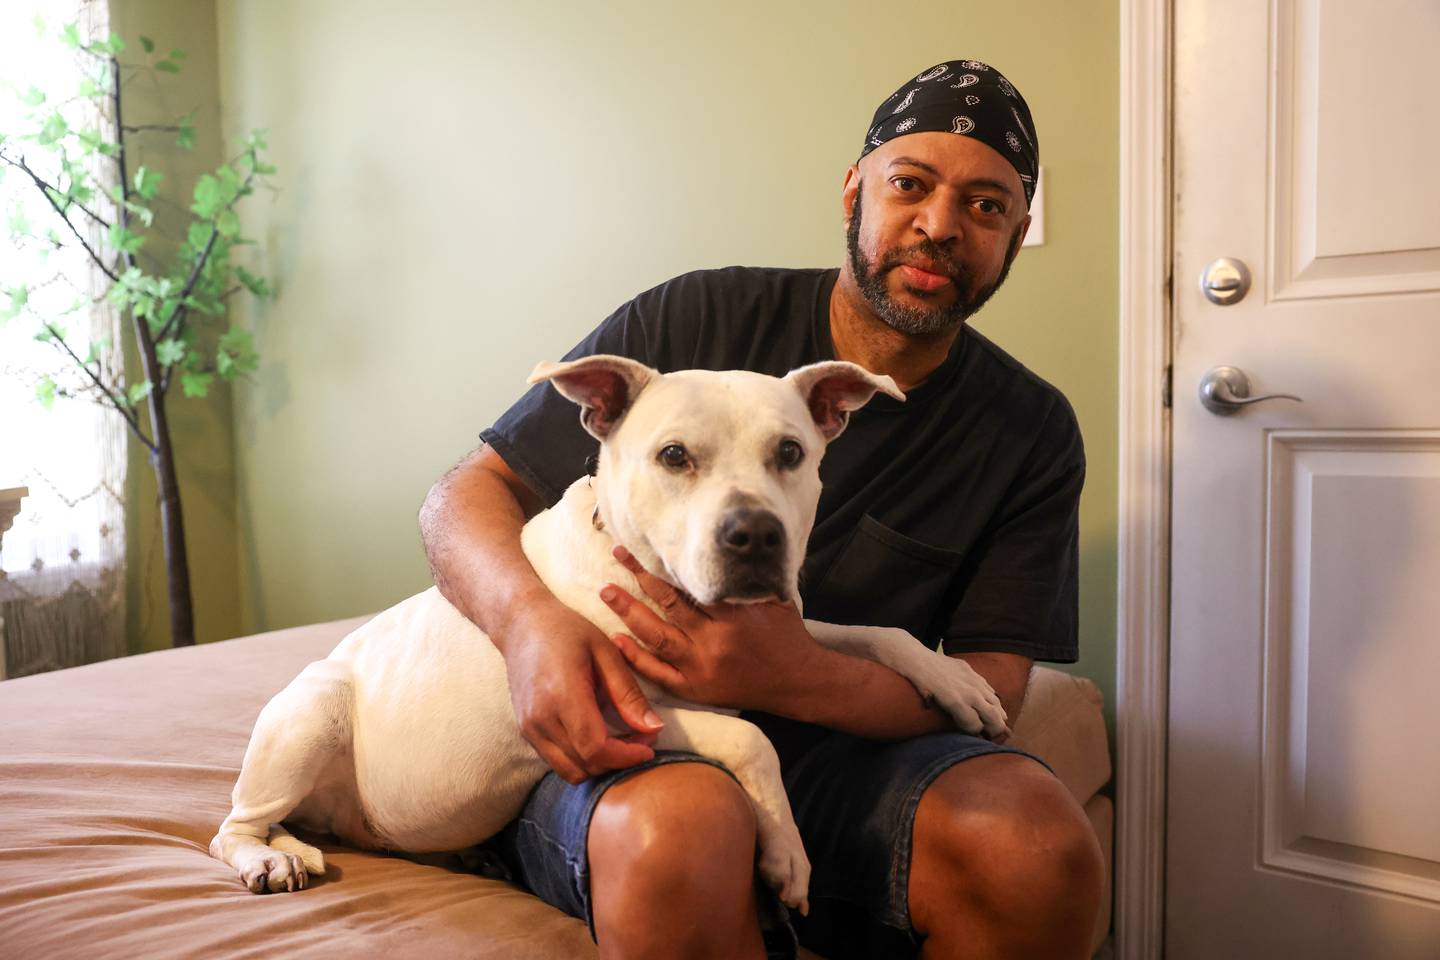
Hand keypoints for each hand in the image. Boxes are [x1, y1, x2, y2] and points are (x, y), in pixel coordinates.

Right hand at [502, 597, 664, 782]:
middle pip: (585, 766)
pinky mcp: (525, 731)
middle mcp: (540, 718)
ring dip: (600, 764)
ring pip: (570, 771)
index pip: (595, 748)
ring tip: (622, 740)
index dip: (626, 757)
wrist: (522, 625)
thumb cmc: (567, 631)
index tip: (649, 747)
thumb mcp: (606, 653)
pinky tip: (599, 737)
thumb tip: (653, 729)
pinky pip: (557, 761)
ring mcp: (528, 727)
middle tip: (642, 739)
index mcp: (562, 695)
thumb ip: (628, 694)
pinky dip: (582, 759)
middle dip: (619, 761)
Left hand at [599, 546, 823, 711]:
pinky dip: (636, 658)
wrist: (799, 683)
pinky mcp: (696, 690)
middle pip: (666, 606)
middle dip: (638, 580)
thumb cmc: (787, 636)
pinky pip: (659, 674)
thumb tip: (728, 554)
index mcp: (731, 617)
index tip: (640, 550)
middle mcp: (712, 643)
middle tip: (616, 558)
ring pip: (656, 638)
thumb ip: (746, 583)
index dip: (660, 568)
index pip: (686, 588)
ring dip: (629, 613)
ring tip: (607, 593)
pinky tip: (617, 640)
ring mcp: (700, 669)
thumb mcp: (772, 600)